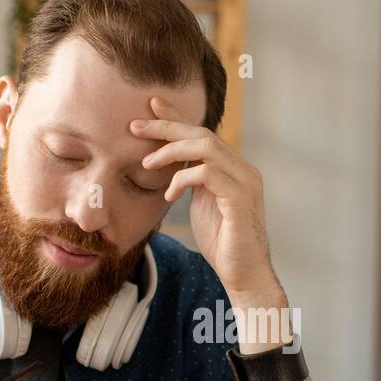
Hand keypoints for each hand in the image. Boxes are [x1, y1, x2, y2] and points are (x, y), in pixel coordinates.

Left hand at [130, 96, 279, 302]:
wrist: (243, 274)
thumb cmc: (222, 243)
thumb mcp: (202, 203)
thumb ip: (193, 181)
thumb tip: (174, 166)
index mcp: (234, 168)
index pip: (204, 134)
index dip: (177, 117)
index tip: (151, 107)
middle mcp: (243, 169)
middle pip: (203, 133)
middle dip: (166, 126)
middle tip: (135, 126)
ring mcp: (245, 182)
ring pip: (206, 147)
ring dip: (171, 151)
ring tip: (147, 164)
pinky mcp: (240, 199)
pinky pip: (207, 174)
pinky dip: (182, 180)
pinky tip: (169, 195)